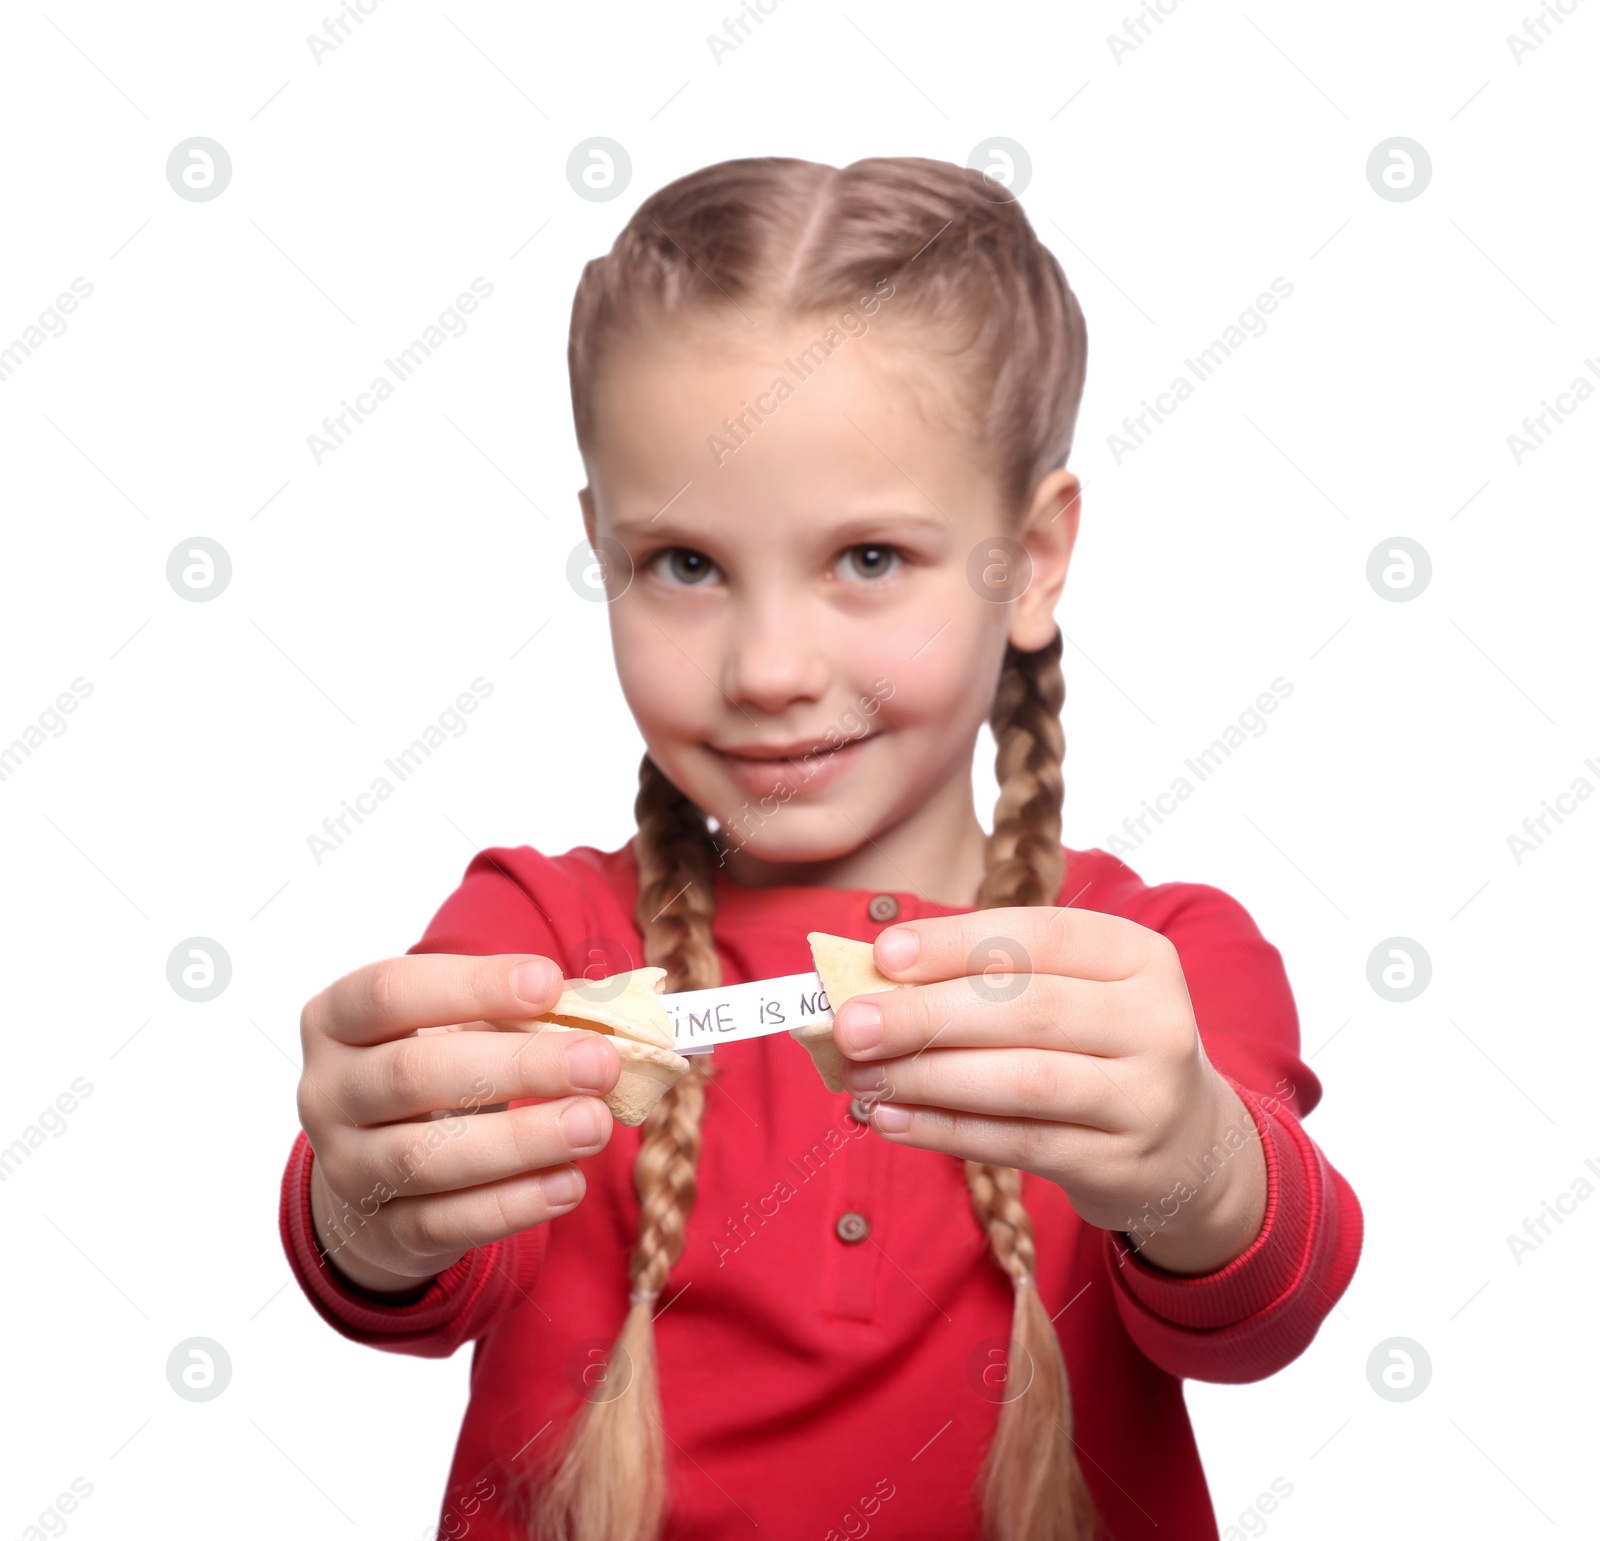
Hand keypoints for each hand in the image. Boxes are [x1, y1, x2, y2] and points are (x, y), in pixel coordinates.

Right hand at [296, 952, 620, 1293]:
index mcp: (336, 1021)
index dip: (473, 986)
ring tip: (595, 1124)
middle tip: (599, 1061)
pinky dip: (514, 1204)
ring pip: (427, 1157)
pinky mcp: (384, 1231)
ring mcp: (347, 1168)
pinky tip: (569, 1182)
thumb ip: (514, 1013)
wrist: (376, 1170)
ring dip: (523, 1141)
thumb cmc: (433, 1072)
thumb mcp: (454, 1027)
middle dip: (517, 1067)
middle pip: (413, 1074)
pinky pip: (447, 1222)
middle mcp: (327, 1093)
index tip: (550, 982)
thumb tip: (602, 1010)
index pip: (392, 991)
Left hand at [833, 908, 1268, 1274]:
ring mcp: (1146, 1099)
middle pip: (1029, 1010)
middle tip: (851, 1024)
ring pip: (1023, 1082)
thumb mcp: (1071, 994)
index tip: (884, 953)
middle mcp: (1156, 1022)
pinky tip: (891, 1120)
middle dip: (927, 1015)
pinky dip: (945, 1130)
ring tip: (861, 1077)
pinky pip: (1018, 1144)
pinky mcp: (1120, 1164)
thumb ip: (988, 978)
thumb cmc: (1096, 1046)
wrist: (1186, 1145)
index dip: (958, 943)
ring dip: (929, 1078)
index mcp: (1139, 956)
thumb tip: (872, 978)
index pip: (1041, 937)